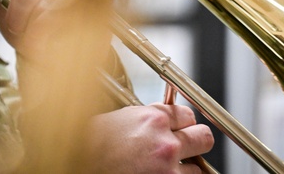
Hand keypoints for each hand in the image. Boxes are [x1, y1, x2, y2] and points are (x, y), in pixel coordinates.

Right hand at [85, 104, 214, 173]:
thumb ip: (146, 118)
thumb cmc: (91, 145)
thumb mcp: (119, 120)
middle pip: (203, 137)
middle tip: (189, 147)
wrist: (79, 163)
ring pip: (198, 168)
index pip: (188, 115)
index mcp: (153, 119)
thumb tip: (160, 120)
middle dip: (196, 141)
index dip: (183, 122)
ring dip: (185, 168)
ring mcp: (168, 169)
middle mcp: (165, 142)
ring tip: (168, 167)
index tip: (182, 127)